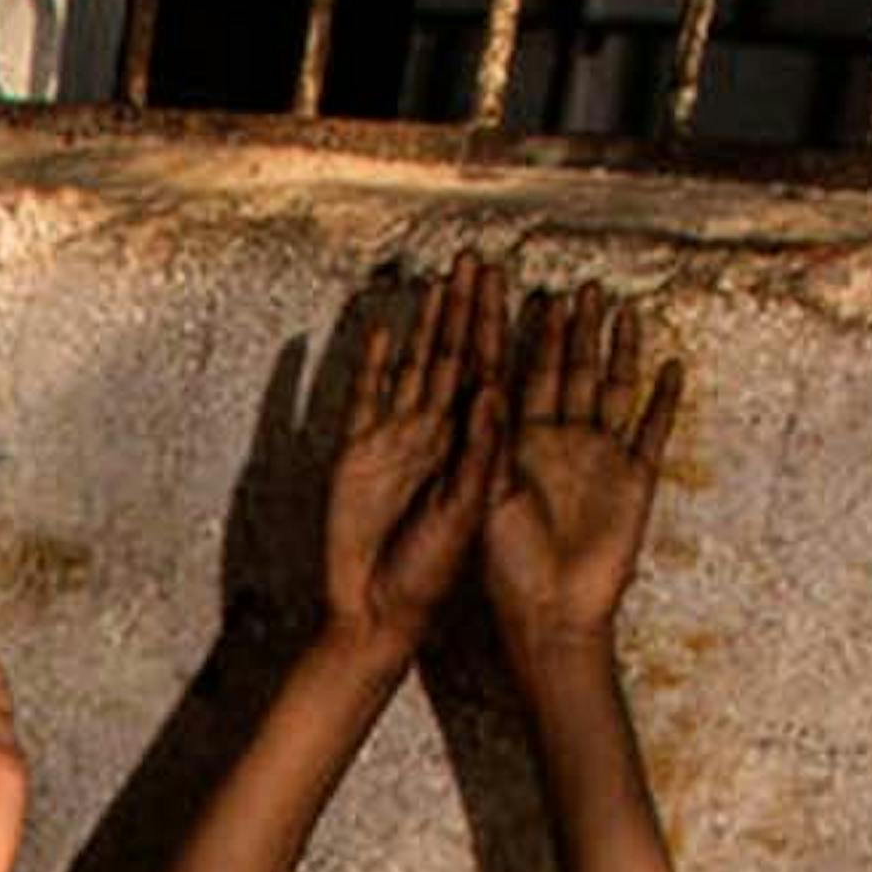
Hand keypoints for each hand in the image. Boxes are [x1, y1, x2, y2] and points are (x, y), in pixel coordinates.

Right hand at [319, 258, 511, 658]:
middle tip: (476, 259)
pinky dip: (377, 364)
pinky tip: (387, 331)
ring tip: (440, 281)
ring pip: (417, 368)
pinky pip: (368, 396)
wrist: (375, 611)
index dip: (501, 326)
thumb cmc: (432, 573)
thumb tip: (492, 387)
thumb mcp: (468, 510)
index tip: (514, 283)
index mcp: (475, 447)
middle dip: (467, 309)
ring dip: (429, 325)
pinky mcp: (357, 452)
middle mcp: (440, 435)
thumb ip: (481, 451)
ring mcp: (398, 440)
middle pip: (457, 357)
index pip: (492, 371)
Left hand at [471, 274, 675, 656]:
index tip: (527, 291)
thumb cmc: (505, 568)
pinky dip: (663, 399)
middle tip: (580, 286)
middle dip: (574, 330)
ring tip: (621, 308)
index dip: (527, 336)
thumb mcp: (484, 499)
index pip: (521, 373)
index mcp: (516, 444)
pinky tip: (670, 364)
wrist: (550, 615)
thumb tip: (487, 384)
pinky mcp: (634, 479)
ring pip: (611, 389)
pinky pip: (651, 430)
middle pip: (569, 372)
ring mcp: (598, 457)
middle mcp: (558, 443)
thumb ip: (489, 443)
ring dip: (617, 350)